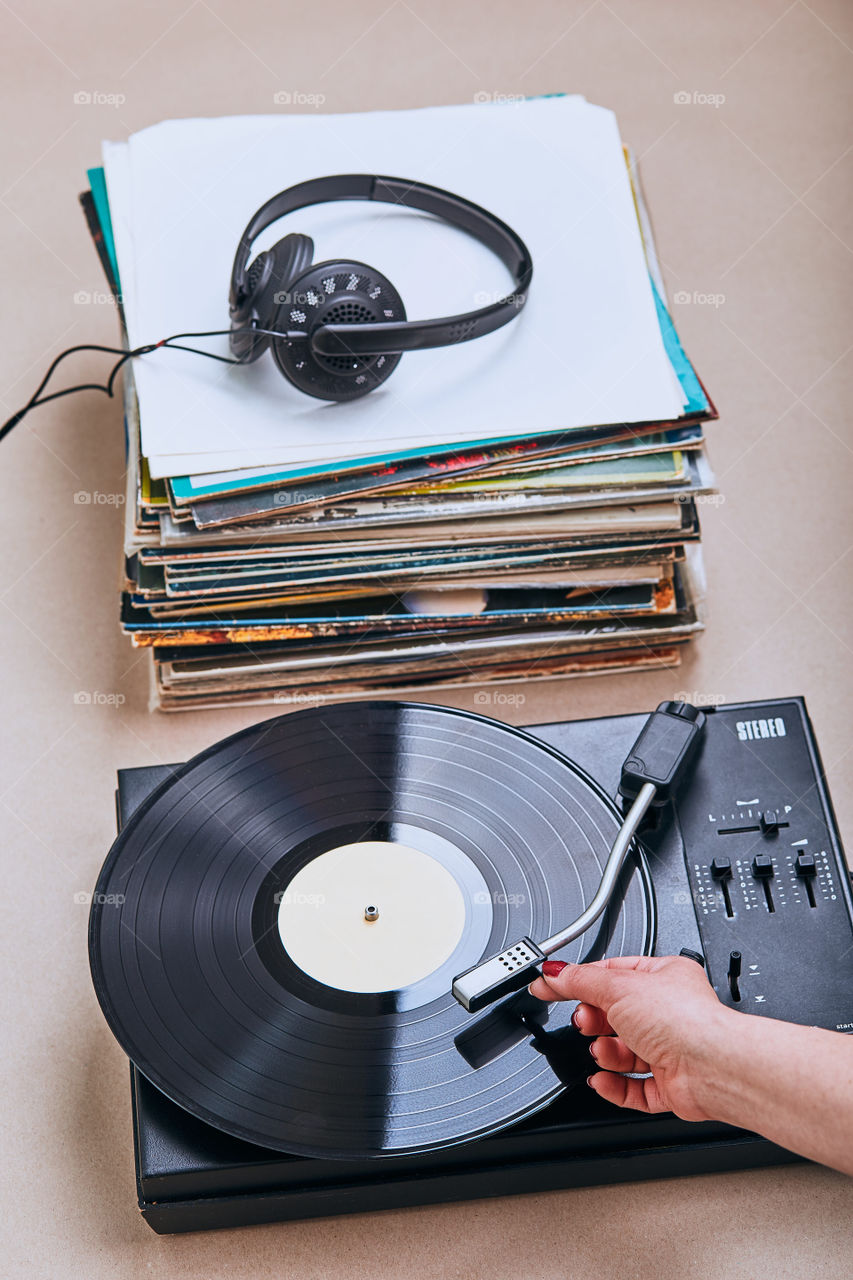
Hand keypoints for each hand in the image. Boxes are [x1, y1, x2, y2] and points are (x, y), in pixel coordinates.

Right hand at [528, 955, 732, 1120]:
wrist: (713, 1067)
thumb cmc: (684, 1020)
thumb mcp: (618, 988)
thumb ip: (580, 981)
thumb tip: (553, 974)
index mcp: (664, 977)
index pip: (613, 974)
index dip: (581, 981)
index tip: (551, 987)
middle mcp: (669, 1013)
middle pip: (616, 1015)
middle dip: (595, 1021)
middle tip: (583, 1021)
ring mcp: (671, 1050)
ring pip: (624, 1053)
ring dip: (606, 1054)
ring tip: (601, 1051)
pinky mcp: (671, 1085)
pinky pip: (634, 1087)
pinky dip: (615, 1086)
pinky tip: (603, 1080)